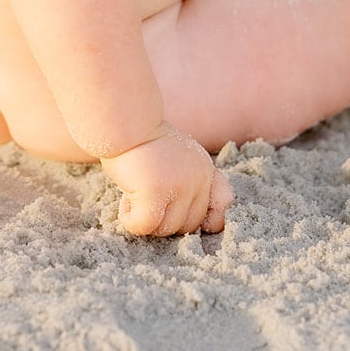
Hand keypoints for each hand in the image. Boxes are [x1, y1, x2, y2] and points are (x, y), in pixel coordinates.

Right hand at [101, 124, 233, 235]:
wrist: (125, 120)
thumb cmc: (143, 140)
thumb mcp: (177, 157)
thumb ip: (188, 179)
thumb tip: (198, 218)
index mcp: (204, 169)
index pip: (224, 203)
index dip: (207, 217)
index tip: (179, 212)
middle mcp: (198, 179)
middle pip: (189, 225)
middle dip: (165, 220)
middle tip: (145, 200)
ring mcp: (180, 186)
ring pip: (167, 229)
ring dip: (147, 221)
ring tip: (133, 197)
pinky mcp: (156, 192)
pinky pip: (146, 226)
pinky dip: (132, 221)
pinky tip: (125, 202)